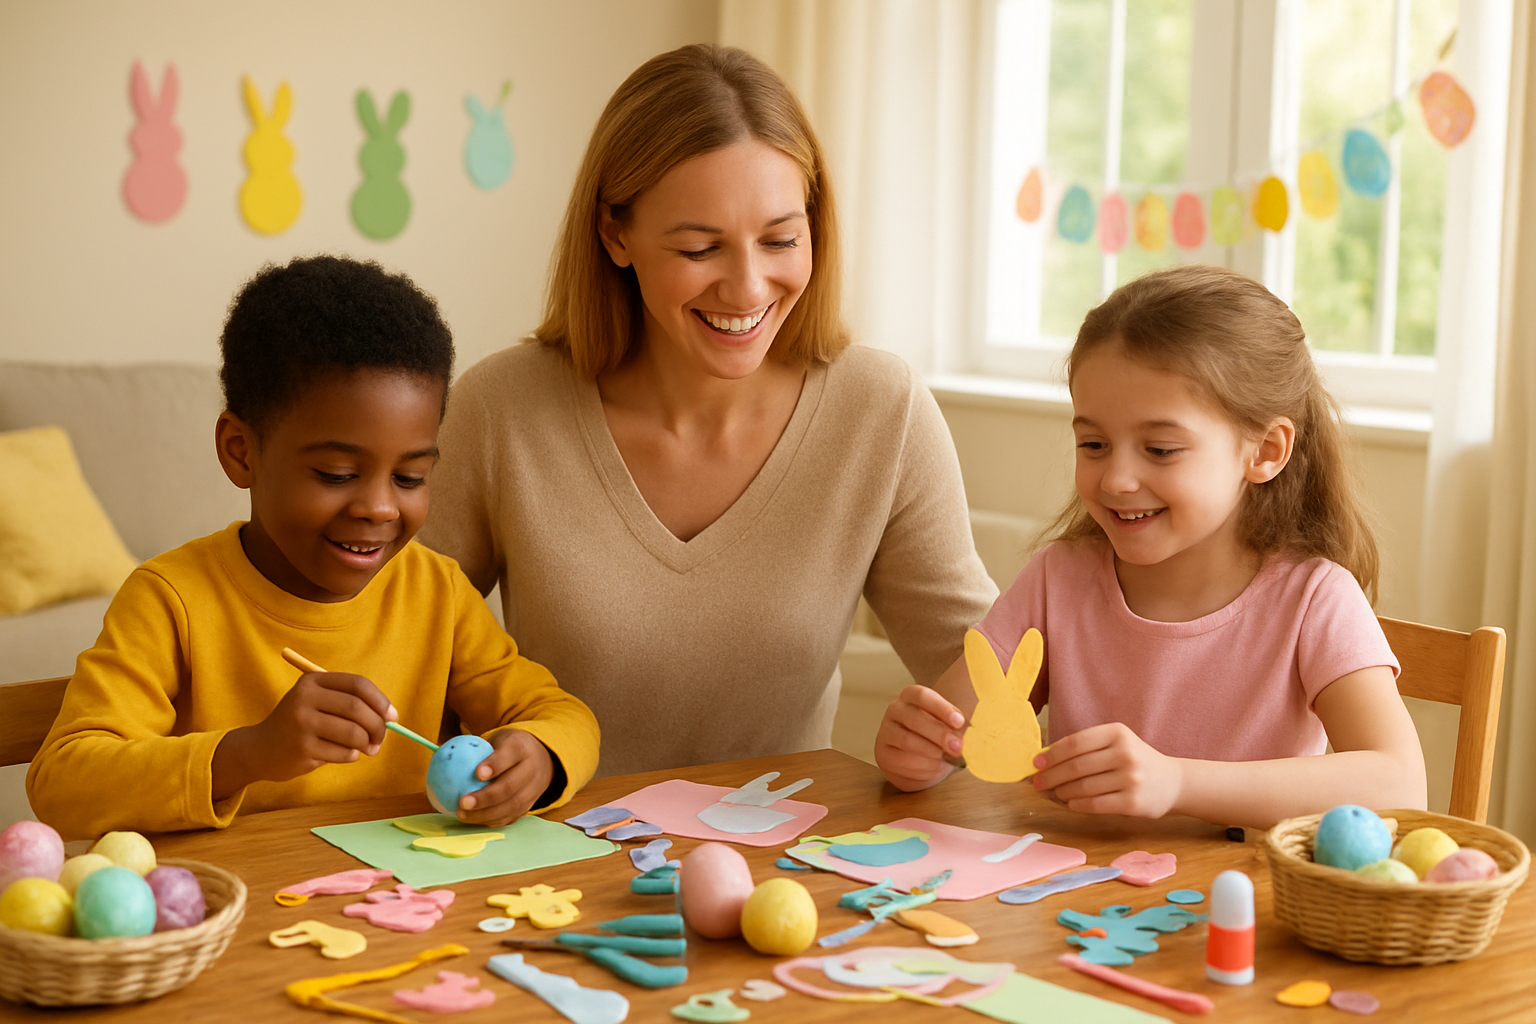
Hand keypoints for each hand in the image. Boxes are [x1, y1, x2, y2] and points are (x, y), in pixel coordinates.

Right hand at [213, 672, 394, 797]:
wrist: (260, 749)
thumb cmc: (300, 723)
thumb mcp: (317, 702)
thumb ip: (350, 703)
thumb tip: (390, 717)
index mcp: (312, 681)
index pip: (357, 684)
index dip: (380, 700)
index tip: (392, 716)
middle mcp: (304, 699)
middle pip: (357, 709)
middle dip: (377, 726)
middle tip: (381, 738)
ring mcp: (302, 724)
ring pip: (353, 734)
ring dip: (367, 744)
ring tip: (366, 748)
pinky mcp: (302, 749)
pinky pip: (343, 753)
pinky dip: (352, 756)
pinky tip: (344, 754)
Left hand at [456, 730, 553, 825]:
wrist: (541, 758)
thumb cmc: (507, 748)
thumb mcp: (497, 740)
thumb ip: (477, 749)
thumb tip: (441, 756)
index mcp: (522, 747)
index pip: (511, 754)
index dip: (495, 764)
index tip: (477, 773)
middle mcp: (532, 768)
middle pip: (511, 785)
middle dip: (486, 797)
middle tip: (462, 802)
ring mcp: (534, 789)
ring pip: (513, 805)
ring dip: (486, 813)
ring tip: (463, 814)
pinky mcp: (530, 804)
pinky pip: (512, 816)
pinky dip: (492, 820)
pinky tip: (474, 819)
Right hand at [874, 684, 964, 791]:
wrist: (920, 757)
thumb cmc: (937, 735)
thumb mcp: (948, 723)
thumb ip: (959, 722)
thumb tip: (981, 726)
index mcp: (910, 695)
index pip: (922, 696)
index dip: (941, 708)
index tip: (960, 721)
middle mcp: (895, 710)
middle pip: (914, 718)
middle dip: (939, 734)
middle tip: (958, 747)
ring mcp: (886, 731)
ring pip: (907, 741)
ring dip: (931, 752)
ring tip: (948, 760)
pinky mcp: (882, 753)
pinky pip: (902, 761)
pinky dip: (922, 766)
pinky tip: (935, 767)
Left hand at [1031, 722, 1181, 818]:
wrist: (1172, 782)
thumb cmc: (1135, 761)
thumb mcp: (1116, 744)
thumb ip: (1086, 748)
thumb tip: (1046, 759)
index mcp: (1117, 733)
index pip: (1075, 742)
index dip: (1052, 754)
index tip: (1036, 763)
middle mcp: (1125, 753)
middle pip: (1076, 766)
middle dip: (1051, 776)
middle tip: (1038, 783)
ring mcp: (1131, 779)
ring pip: (1083, 787)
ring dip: (1062, 791)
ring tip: (1055, 792)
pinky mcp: (1133, 803)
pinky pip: (1095, 804)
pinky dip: (1078, 804)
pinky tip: (1071, 803)